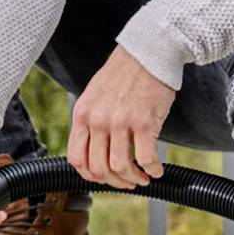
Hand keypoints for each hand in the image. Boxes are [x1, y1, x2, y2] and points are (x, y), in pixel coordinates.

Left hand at [68, 44, 174, 190]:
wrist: (148, 52)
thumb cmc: (125, 72)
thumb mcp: (95, 95)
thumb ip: (91, 120)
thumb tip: (95, 149)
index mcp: (83, 114)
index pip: (77, 158)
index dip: (90, 175)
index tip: (103, 178)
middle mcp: (98, 120)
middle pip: (99, 168)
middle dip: (115, 181)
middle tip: (128, 182)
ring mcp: (121, 122)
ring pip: (121, 167)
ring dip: (134, 179)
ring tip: (143, 177)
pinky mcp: (144, 122)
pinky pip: (146, 158)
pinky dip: (152, 170)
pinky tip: (157, 170)